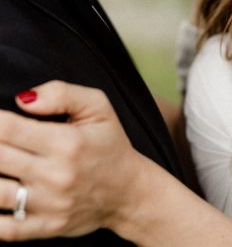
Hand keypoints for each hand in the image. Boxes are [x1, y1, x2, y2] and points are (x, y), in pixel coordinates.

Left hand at [0, 80, 139, 240]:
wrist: (128, 191)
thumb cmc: (110, 143)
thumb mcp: (98, 106)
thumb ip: (61, 93)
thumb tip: (23, 99)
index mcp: (66, 142)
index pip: (9, 128)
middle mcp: (55, 175)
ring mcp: (49, 205)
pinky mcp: (45, 227)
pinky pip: (4, 229)